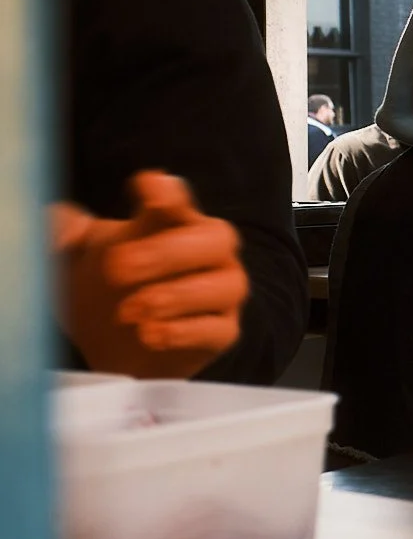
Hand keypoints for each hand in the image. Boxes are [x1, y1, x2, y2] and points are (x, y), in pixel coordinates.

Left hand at [50, 171, 247, 378]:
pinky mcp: (223, 333)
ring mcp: (222, 294)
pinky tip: (148, 335)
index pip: (179, 201)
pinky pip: (220, 329)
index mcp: (172, 224)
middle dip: (168, 252)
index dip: (168, 193)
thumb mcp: (69, 263)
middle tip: (117, 267)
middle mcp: (209, 253)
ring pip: (226, 284)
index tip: (146, 185)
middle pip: (216, 238)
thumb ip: (60, 235)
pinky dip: (186, 331)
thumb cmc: (99, 294)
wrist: (111, 352)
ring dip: (177, 295)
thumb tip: (61, 220)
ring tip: (128, 312)